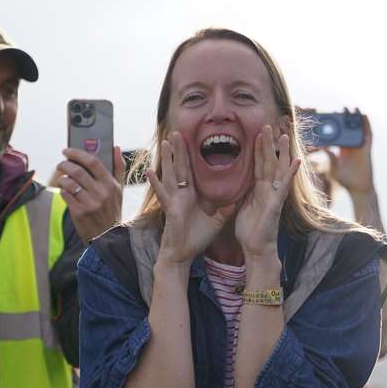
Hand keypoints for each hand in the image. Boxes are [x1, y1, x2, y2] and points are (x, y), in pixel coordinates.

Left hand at [53, 145, 124, 242]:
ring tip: (63, 178)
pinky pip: (65, 195)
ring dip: (62, 178)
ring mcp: (90, 203)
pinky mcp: (79, 212)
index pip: (93, 162)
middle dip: (65, 164)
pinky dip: (62, 190)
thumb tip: (116, 147)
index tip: (67, 151)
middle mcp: (101, 193)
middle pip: (77, 171)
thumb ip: (118, 167)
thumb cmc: (112, 210)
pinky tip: (65, 191)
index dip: (77, 153)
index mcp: (111, 184)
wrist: (108, 237)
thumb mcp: (120, 189)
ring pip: (69, 182)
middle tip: (61, 163)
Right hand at [149, 131, 231, 266]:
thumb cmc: (195, 239)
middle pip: (181, 167)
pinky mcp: (170, 210)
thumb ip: (224, 210)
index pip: (193, 171)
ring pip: (171, 175)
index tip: (193, 139)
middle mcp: (181, 195)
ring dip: (168, 159)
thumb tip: (237, 199)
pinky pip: (163, 194)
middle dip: (179, 150)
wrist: (182, 255)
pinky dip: (156, 183)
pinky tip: (149, 172)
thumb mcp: (216, 222)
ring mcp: (174, 201)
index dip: (192, 156)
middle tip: (177, 132)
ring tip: (165, 143)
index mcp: (192, 195)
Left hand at [234, 125, 298, 260]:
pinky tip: (297, 161)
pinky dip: (290, 173)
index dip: (259, 149)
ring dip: (280, 152)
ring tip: (283, 135)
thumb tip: (235, 183)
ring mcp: (274, 196)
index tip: (258, 132)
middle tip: (268, 125)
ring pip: (277, 169)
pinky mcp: (276, 204)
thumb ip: (243, 193)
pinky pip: (283, 186)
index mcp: (259, 189)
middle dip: (268, 144)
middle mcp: (269, 190)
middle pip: (269, 162)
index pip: (259, 164)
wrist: (256, 249)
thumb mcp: (242, 206)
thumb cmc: (249, 230)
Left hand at [324, 110, 374, 195]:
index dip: (333, 127)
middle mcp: (351, 146)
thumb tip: (323, 147)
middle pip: (347, 129)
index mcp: (342, 149)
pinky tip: (364, 116)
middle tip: (339, 109)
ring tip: (351, 108)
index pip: (337, 135)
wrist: (358, 188)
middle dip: (344, 119)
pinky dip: (366, 125)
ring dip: (355, 119)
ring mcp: (359, 146)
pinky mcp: (367, 148)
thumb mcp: (334, 167)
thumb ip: (329, 157)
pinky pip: (367, 134)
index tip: (328, 119)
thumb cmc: (345, 180)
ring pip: (357, 130)